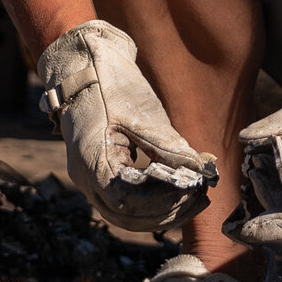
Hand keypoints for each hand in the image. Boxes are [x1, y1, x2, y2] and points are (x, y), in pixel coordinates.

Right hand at [37, 20, 218, 231]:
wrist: (81, 66)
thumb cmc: (108, 84)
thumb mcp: (140, 113)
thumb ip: (168, 146)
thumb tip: (199, 173)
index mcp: (92, 161)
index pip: (128, 201)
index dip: (162, 201)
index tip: (193, 189)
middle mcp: (85, 178)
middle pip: (126, 216)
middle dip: (166, 211)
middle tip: (200, 198)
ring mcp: (88, 179)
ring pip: (124, 215)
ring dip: (159, 212)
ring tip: (194, 200)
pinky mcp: (97, 175)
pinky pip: (122, 202)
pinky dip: (149, 204)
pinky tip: (175, 193)